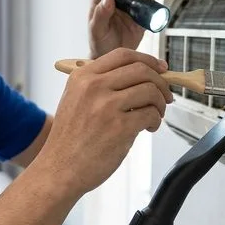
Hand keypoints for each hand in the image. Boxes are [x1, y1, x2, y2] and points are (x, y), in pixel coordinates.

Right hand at [37, 48, 172, 196]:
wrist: (59, 169)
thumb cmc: (70, 140)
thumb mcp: (75, 99)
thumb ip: (100, 84)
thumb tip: (140, 76)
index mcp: (83, 77)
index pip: (123, 55)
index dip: (147, 60)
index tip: (161, 68)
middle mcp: (94, 87)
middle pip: (141, 70)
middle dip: (160, 83)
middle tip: (165, 96)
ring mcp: (106, 106)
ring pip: (150, 91)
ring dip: (160, 104)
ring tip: (155, 116)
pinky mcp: (119, 127)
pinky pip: (150, 114)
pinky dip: (156, 121)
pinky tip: (148, 128)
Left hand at [88, 0, 155, 58]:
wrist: (111, 58)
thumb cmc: (99, 43)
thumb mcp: (97, 30)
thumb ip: (100, 14)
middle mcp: (117, 0)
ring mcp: (129, 8)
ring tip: (147, 7)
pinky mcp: (140, 16)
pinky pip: (149, 7)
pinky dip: (153, 8)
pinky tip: (151, 14)